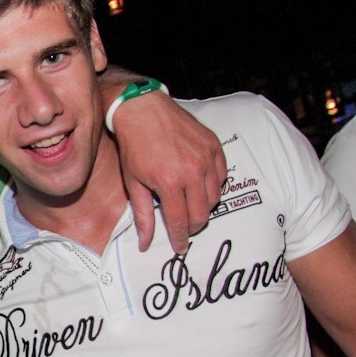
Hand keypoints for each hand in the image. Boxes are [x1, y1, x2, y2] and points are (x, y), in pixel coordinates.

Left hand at [100, 67, 225, 252]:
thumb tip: (146, 242)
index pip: (181, 222)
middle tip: (185, 227)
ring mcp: (206, 157)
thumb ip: (143, 214)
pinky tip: (199, 184)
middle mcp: (192, 171)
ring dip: (204, 206)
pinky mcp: (213, 144)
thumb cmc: (134, 146)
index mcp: (170, 183)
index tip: (179, 247)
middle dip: (194, 226)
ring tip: (190, 205)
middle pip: (202, 213)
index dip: (180, 238)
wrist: (142, 109)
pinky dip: (213, 185)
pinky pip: (222, 175)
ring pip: (215, 196)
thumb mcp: (133, 183)